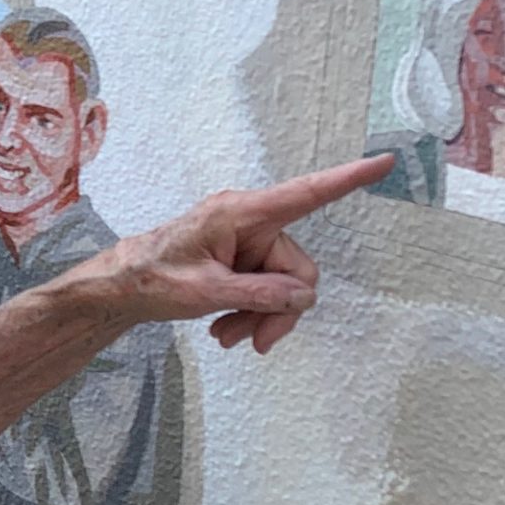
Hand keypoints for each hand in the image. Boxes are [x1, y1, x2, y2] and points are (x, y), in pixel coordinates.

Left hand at [88, 156, 392, 354]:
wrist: (120, 287)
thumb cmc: (153, 278)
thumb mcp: (205, 292)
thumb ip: (258, 294)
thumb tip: (303, 296)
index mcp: (240, 213)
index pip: (305, 194)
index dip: (347, 179)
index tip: (383, 161)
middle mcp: (249, 221)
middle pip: (296, 269)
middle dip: (279, 310)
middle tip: (252, 342)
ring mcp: (246, 240)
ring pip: (282, 287)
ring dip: (260, 317)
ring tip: (226, 337)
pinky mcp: (241, 258)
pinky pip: (266, 289)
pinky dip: (250, 313)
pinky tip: (224, 329)